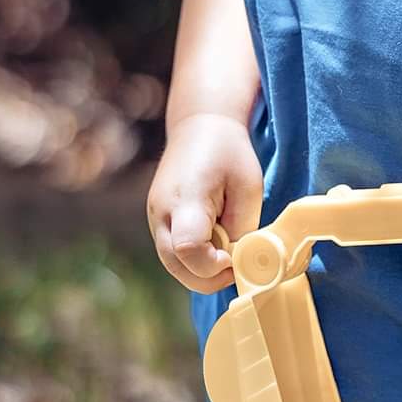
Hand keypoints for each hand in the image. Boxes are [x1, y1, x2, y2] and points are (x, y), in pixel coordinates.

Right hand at [146, 112, 264, 294]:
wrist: (198, 125)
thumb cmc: (228, 152)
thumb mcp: (247, 187)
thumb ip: (242, 229)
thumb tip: (241, 264)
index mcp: (184, 198)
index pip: (188, 249)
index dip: (213, 265)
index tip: (235, 259)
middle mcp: (161, 212)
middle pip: (176, 266)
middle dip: (208, 276)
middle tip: (235, 264)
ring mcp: (154, 218)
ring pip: (172, 265)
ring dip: (200, 270)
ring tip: (226, 251)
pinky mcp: (157, 221)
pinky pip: (172, 254)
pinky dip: (193, 260)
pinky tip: (213, 243)